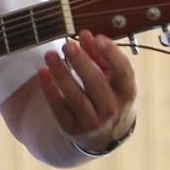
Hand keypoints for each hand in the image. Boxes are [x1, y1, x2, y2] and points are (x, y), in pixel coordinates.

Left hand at [39, 29, 136, 152]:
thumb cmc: (107, 95)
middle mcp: (112, 109)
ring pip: (76, 97)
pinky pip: (59, 107)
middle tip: (67, 45)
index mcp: (126, 92)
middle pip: (96, 84)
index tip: (98, 38)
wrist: (104, 134)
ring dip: (62, 74)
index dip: (112, 54)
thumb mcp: (110, 76)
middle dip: (81, 63)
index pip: (123, 72)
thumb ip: (99, 54)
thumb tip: (86, 35)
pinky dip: (50, 89)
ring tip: (50, 55)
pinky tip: (43, 72)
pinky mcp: (72, 128)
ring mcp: (92, 122)